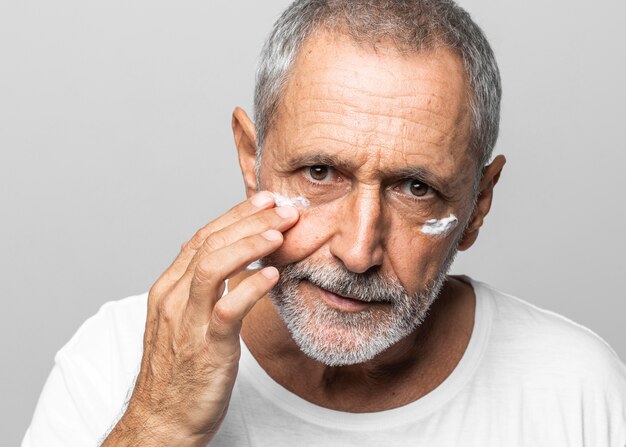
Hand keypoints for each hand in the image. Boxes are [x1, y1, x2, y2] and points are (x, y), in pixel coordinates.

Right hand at [101, 191, 298, 445]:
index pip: (202, 237)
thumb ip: (208, 290)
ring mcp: (187, 321)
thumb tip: (242, 264)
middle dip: (249, 220)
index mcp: (169, 288)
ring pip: (213, 266)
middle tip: (283, 208)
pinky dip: (251, 287)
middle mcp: (173, 297)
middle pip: (210, 242)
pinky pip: (227, 308)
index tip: (265, 201)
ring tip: (280, 233)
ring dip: (250, 244)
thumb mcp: (189, 321)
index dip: (235, 215)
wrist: (162, 420)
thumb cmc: (181, 371)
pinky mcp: (204, 346)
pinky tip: (273, 275)